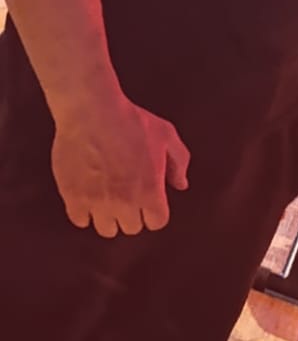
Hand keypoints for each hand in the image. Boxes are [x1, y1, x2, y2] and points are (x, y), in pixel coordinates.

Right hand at [51, 90, 190, 238]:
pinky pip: (80, 220)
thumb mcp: (165, 134)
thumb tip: (180, 184)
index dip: (153, 210)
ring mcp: (98, 203)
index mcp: (150, 191)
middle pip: (131, 227)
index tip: (147, 200)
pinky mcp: (74, 198)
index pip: (157, 222)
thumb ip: (179, 161)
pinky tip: (87, 196)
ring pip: (106, 229)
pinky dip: (84, 212)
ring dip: (108, 216)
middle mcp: (125, 203)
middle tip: (126, 195)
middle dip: (131, 213)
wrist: (92, 111)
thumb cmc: (130, 120)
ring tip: (106, 198)